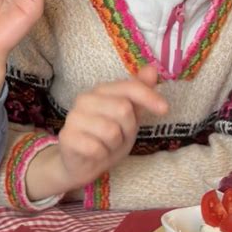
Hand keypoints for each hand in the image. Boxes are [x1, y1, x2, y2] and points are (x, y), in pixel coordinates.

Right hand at [26, 66, 168, 198]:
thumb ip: (139, 94)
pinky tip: (95, 153)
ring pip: (111, 131)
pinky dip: (102, 155)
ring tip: (106, 145)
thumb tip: (152, 69)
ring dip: (114, 145)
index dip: (149, 97)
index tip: (165, 110)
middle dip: (127, 129)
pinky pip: (97, 148)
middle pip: (123, 109)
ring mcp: (74, 117)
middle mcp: (85, 99)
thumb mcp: (129, 117)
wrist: (80, 163)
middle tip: (119, 137)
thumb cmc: (106, 138)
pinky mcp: (67, 137)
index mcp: (101, 90)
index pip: (129, 87)